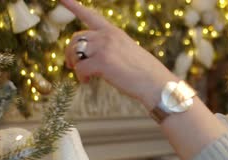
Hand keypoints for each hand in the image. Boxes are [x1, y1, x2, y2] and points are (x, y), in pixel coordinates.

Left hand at [60, 0, 176, 109]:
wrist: (157, 84)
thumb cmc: (145, 73)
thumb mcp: (128, 52)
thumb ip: (110, 49)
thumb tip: (91, 58)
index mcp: (114, 32)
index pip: (90, 16)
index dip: (73, 6)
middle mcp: (107, 36)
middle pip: (76, 38)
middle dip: (70, 52)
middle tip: (71, 65)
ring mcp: (104, 48)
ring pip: (75, 53)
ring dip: (75, 65)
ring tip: (83, 76)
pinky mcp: (101, 62)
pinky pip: (80, 68)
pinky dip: (81, 77)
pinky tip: (88, 82)